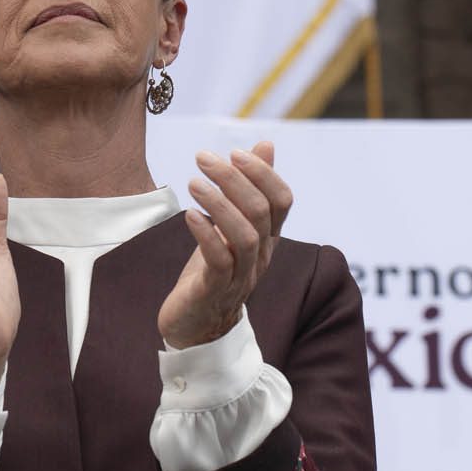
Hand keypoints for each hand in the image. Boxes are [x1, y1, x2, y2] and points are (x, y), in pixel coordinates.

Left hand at [157, 142, 292, 348]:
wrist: (196, 326)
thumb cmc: (213, 269)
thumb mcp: (231, 224)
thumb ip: (249, 186)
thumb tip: (266, 144)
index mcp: (267, 238)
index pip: (282, 200)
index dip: (263, 173)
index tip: (235, 152)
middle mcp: (260, 256)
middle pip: (261, 213)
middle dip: (233, 180)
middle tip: (203, 158)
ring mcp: (239, 276)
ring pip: (245, 237)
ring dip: (219, 204)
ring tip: (193, 182)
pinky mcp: (213, 292)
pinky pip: (219, 262)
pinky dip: (206, 235)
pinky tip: (189, 215)